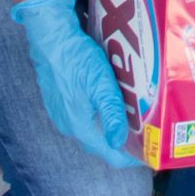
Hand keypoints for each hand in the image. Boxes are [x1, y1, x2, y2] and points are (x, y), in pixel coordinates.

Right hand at [10, 0, 138, 166]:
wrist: (50, 37)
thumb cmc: (76, 58)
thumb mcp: (101, 85)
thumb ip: (112, 115)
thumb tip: (118, 143)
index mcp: (79, 125)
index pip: (107, 152)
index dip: (127, 158)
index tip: (145, 157)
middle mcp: (67, 124)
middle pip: (98, 142)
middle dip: (119, 144)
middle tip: (140, 139)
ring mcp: (60, 112)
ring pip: (89, 129)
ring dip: (107, 129)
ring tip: (128, 124)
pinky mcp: (58, 100)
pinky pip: (81, 116)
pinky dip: (96, 117)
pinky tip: (107, 105)